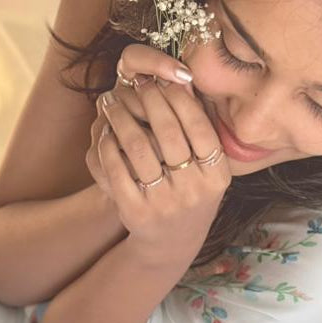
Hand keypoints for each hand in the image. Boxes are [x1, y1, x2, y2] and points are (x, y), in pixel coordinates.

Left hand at [87, 46, 229, 262]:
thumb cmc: (190, 193)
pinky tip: (104, 131)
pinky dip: (108, 145)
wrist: (171, 243)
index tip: (160, 79)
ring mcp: (165, 202)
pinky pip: (117, 169)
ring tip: (111, 101)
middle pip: (168, 132)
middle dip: (147, 99)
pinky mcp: (136, 212)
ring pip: (139, 147)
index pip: (197, 125)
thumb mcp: (206, 169)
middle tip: (133, 82)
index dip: (177, 97)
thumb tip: (183, 80)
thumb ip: (198, 130)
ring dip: (121, 117)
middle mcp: (194, 190)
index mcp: (217, 175)